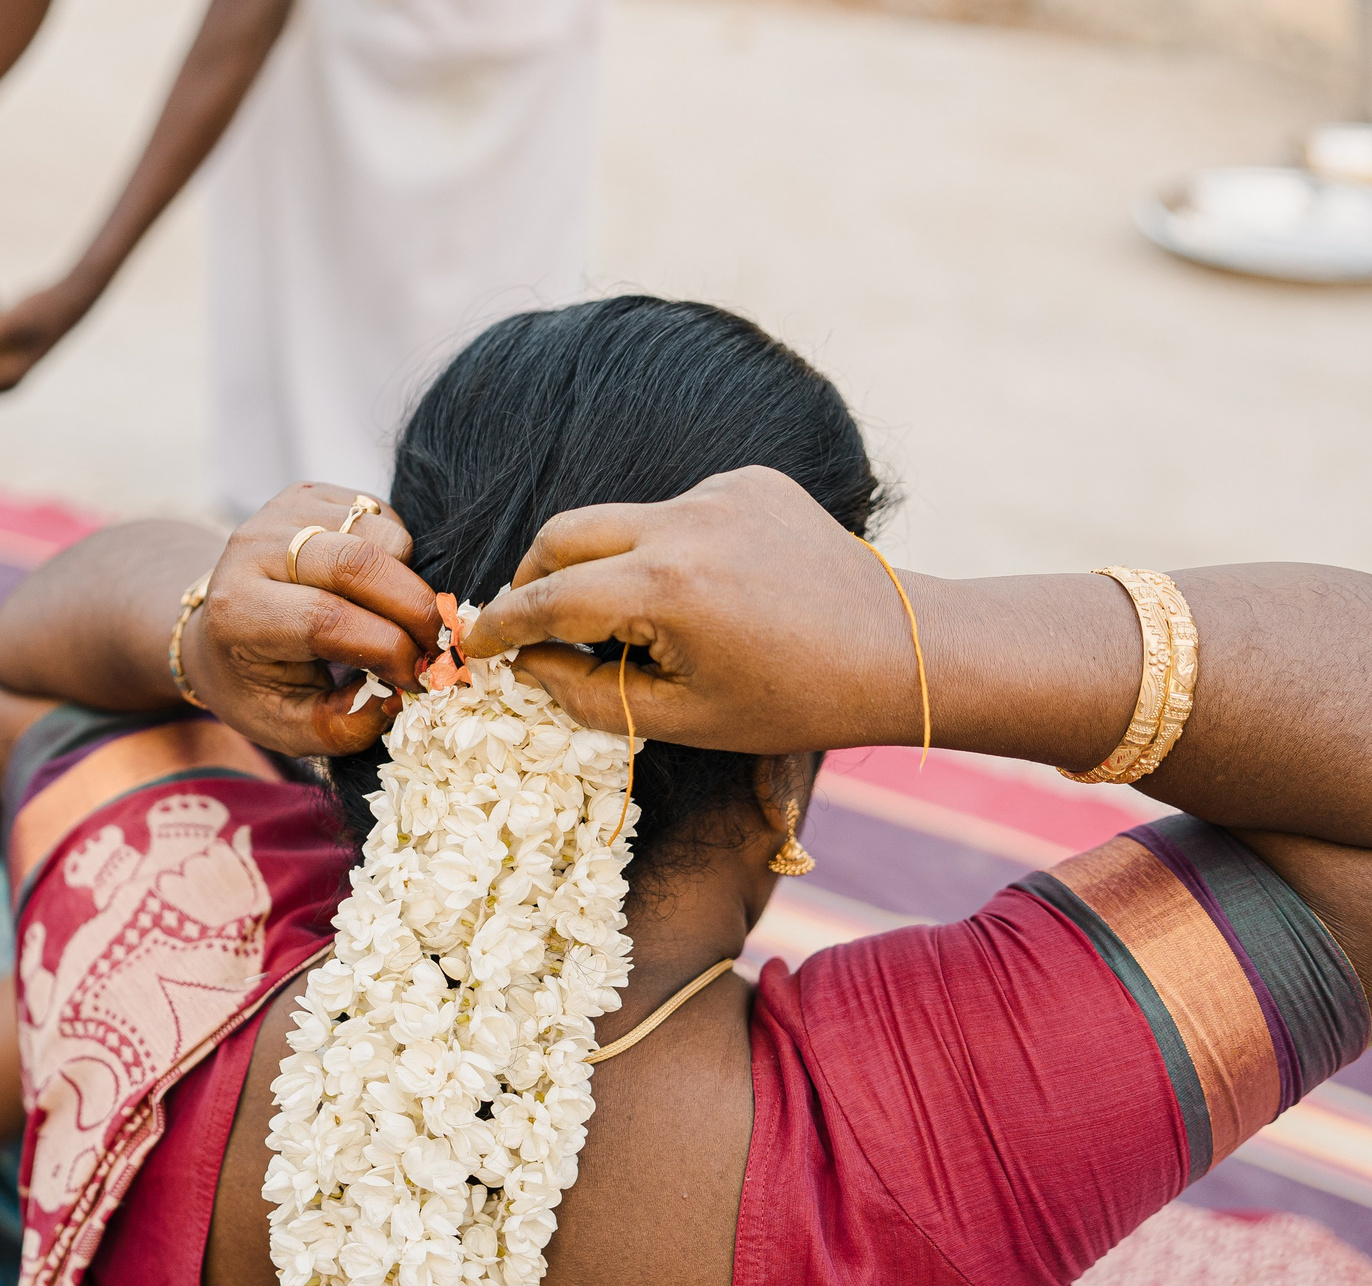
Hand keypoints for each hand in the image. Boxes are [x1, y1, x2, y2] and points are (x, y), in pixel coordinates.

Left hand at [186, 483, 442, 755]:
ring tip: (402, 619)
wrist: (220, 626)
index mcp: (237, 611)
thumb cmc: (257, 683)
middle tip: (440, 647)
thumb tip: (398, 700)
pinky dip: (400, 555)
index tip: (418, 678)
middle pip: (357, 562)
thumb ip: (342, 727)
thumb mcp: (287, 726)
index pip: (324, 619)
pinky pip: (381, 514)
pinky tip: (378, 588)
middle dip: (416, 608)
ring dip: (411, 579)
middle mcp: (251, 550)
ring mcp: (280, 512)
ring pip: (379, 532)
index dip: (386, 648)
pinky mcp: (309, 493)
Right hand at [462, 465, 925, 754]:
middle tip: (529, 624)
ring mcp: (718, 491)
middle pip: (564, 533)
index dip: (500, 626)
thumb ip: (587, 694)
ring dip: (607, 566)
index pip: (548, 598)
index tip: (473, 647)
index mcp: (665, 588)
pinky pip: (675, 511)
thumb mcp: (682, 719)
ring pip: (620, 521)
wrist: (898, 650)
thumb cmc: (793, 699)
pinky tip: (712, 594)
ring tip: (638, 624)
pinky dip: (667, 550)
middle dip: (533, 577)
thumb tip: (529, 665)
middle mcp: (684, 522)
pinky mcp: (747, 480)